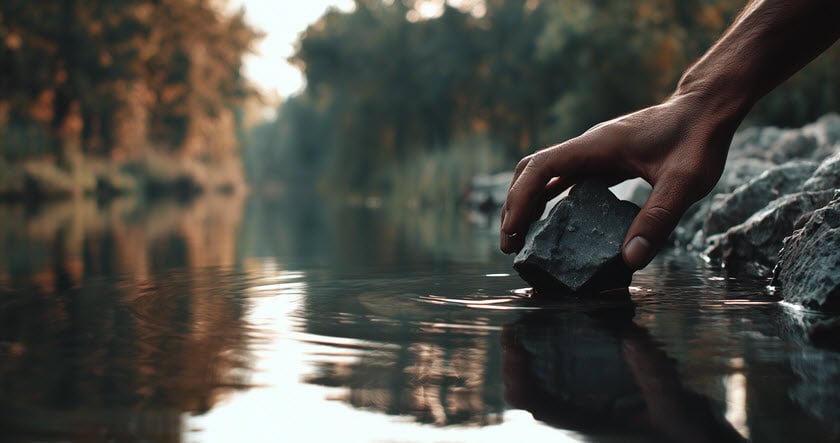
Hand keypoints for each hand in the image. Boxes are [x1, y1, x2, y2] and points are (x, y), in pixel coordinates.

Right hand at [500, 92, 739, 269]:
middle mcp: (587, 146)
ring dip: (530, 204)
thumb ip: (657, 220)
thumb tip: (629, 260)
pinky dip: (553, 201)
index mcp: (595, 146)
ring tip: (525, 239)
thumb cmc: (698, 139)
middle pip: (532, 172)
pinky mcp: (605, 160)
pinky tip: (557, 225)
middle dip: (515, 206)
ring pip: (546, 175)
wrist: (707, 108)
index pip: (540, 169)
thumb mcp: (684, 183)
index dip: (520, 201)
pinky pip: (567, 179)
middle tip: (511, 245)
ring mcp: (594, 152)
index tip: (512, 233)